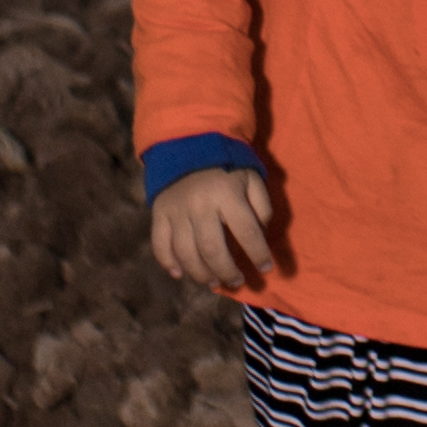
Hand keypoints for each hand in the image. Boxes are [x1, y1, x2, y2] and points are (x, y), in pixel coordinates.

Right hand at [150, 167, 280, 290]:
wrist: (189, 144)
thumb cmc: (228, 166)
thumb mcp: (252, 178)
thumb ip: (261, 206)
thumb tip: (260, 235)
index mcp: (227, 194)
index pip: (246, 232)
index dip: (259, 254)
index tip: (266, 268)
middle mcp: (200, 205)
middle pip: (212, 249)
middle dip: (227, 272)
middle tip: (238, 282)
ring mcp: (177, 210)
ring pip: (186, 253)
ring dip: (201, 274)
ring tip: (214, 282)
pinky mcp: (160, 213)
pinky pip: (160, 244)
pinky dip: (169, 263)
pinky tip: (181, 275)